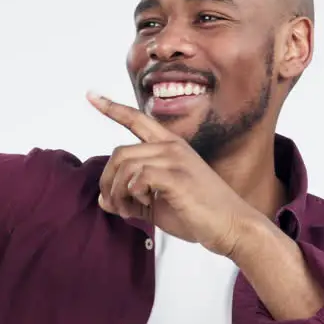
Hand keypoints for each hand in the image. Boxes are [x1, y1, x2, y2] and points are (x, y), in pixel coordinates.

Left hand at [89, 92, 259, 256]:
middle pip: (120, 152)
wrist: (232, 227)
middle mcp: (172, 147)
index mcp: (170, 147)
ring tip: (128, 210)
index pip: (137, 120)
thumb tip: (102, 200)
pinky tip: (144, 205)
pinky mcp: (177, 176)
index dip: (112, 108)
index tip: (91, 96)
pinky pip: (138, 177)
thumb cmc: (197, 215)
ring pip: (125, 166)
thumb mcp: (157, 205)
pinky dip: (132, 194)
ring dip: (118, 192)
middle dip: (108, 181)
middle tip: (115, 205)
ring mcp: (176, 159)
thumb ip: (130, 199)